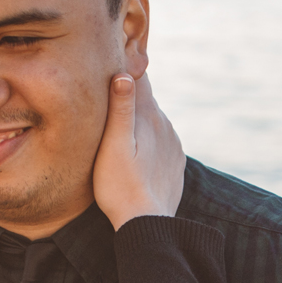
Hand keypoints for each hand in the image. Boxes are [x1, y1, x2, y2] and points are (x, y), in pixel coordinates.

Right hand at [90, 73, 183, 229]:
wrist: (148, 225)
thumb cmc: (120, 187)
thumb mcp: (113, 146)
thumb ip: (120, 110)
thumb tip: (125, 73)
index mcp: (149, 117)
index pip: (140, 78)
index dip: (127, 67)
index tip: (113, 57)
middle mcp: (166, 126)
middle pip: (147, 100)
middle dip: (130, 94)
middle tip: (106, 93)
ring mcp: (174, 145)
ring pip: (154, 122)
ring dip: (139, 121)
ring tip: (119, 129)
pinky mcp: (175, 162)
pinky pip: (161, 142)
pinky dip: (149, 142)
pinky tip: (135, 154)